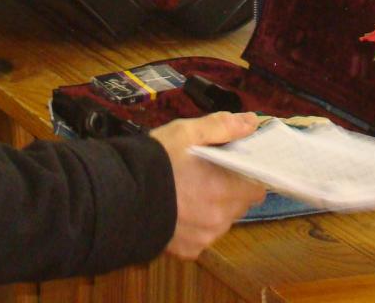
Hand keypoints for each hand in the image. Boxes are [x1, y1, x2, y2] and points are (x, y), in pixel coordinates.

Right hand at [149, 112, 265, 259]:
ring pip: (222, 221)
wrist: (117, 197)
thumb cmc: (153, 162)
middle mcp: (218, 218)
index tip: (235, 166)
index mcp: (224, 189)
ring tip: (188, 192)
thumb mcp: (186, 133)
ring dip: (214, 208)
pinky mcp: (188, 251)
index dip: (249, 175)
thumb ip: (222, 127)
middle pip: (240, 204)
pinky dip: (195, 225)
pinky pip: (202, 237)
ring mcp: (204, 238)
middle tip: (207, 174)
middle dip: (230, 190)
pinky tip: (178, 210)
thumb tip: (249, 122)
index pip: (257, 187)